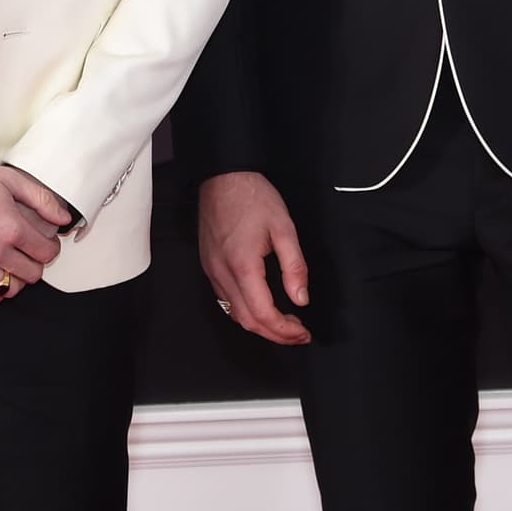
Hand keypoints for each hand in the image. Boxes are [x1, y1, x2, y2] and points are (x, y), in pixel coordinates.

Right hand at [0, 159, 71, 304]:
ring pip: (7, 287)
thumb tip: (64, 218)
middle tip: (29, 254)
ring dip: (13, 278)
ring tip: (10, 265)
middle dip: (34, 264)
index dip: (50, 248)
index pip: (46, 252)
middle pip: (30, 274)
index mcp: (11, 227)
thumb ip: (41, 199)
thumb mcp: (8, 179)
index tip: (45, 244)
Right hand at [199, 171, 310, 345]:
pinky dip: (244, 311)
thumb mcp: (284, 227)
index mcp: (243, 266)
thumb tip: (301, 298)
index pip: (264, 315)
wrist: (223, 176)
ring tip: (283, 322)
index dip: (285, 331)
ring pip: (234, 313)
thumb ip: (294, 266)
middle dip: (275, 334)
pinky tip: (260, 305)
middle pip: (247, 321)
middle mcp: (223, 273)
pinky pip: (225, 299)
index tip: (302, 332)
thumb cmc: (252, 196)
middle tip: (297, 333)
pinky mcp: (208, 265)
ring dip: (259, 325)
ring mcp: (212, 270)